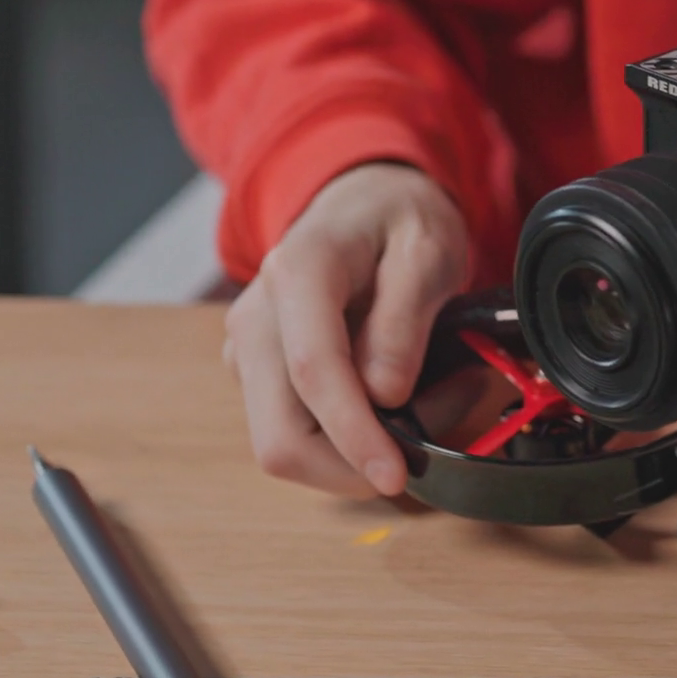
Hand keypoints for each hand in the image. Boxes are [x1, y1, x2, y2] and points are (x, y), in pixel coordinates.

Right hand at [223, 162, 469, 498]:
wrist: (362, 203)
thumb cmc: (398, 222)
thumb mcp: (427, 250)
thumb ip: (405, 318)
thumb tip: (384, 393)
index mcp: (298, 274)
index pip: (312, 372)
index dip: (353, 434)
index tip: (394, 474)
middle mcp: (257, 317)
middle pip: (278, 434)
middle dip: (346, 466)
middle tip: (419, 455)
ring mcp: (248, 350)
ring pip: (281, 444)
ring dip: (348, 457)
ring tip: (421, 418)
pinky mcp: (256, 374)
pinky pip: (292, 431)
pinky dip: (342, 441)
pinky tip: (393, 412)